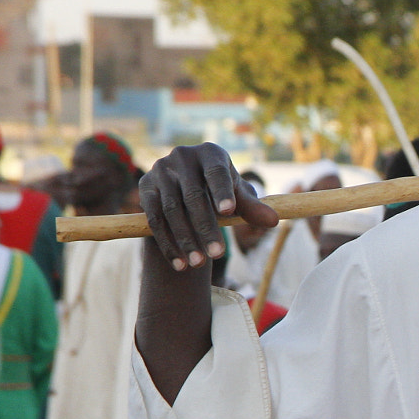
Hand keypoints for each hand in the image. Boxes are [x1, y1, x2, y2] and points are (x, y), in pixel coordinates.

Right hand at [138, 142, 276, 271]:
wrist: (186, 190)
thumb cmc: (221, 192)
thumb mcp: (238, 197)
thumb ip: (253, 208)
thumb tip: (273, 221)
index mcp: (210, 153)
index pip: (216, 173)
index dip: (222, 192)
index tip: (229, 212)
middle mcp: (182, 157)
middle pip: (193, 196)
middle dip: (206, 228)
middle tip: (218, 255)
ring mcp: (160, 171)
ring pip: (171, 210)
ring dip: (185, 240)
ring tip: (199, 264)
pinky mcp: (145, 188)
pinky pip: (154, 219)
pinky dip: (167, 244)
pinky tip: (179, 264)